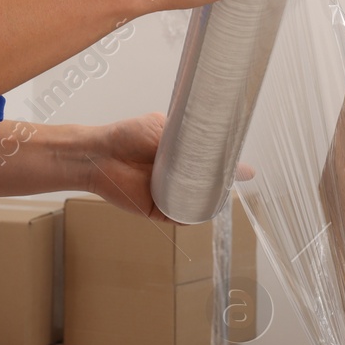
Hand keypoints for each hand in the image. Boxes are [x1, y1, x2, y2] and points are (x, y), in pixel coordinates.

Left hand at [82, 112, 255, 222]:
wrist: (99, 154)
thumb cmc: (129, 136)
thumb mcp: (164, 127)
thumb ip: (190, 133)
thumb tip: (218, 134)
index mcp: (183, 158)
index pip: (211, 166)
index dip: (228, 168)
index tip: (245, 169)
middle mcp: (179, 179)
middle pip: (209, 187)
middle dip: (223, 185)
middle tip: (234, 179)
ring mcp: (170, 196)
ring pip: (198, 204)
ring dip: (210, 201)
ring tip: (219, 191)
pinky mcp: (159, 212)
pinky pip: (181, 217)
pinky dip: (192, 216)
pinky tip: (200, 207)